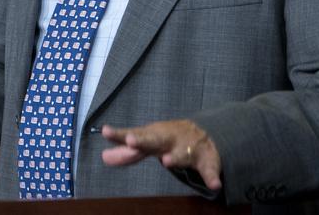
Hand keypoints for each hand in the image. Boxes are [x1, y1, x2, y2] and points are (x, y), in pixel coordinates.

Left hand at [101, 119, 221, 190]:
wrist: (203, 133)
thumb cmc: (168, 139)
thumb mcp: (148, 143)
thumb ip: (128, 153)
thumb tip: (104, 157)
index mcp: (154, 137)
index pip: (133, 136)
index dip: (121, 135)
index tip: (106, 132)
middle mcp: (169, 139)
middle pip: (154, 140)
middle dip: (143, 140)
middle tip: (131, 140)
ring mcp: (188, 149)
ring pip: (181, 154)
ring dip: (175, 157)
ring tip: (167, 161)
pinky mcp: (207, 161)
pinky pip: (210, 169)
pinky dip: (212, 177)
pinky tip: (214, 185)